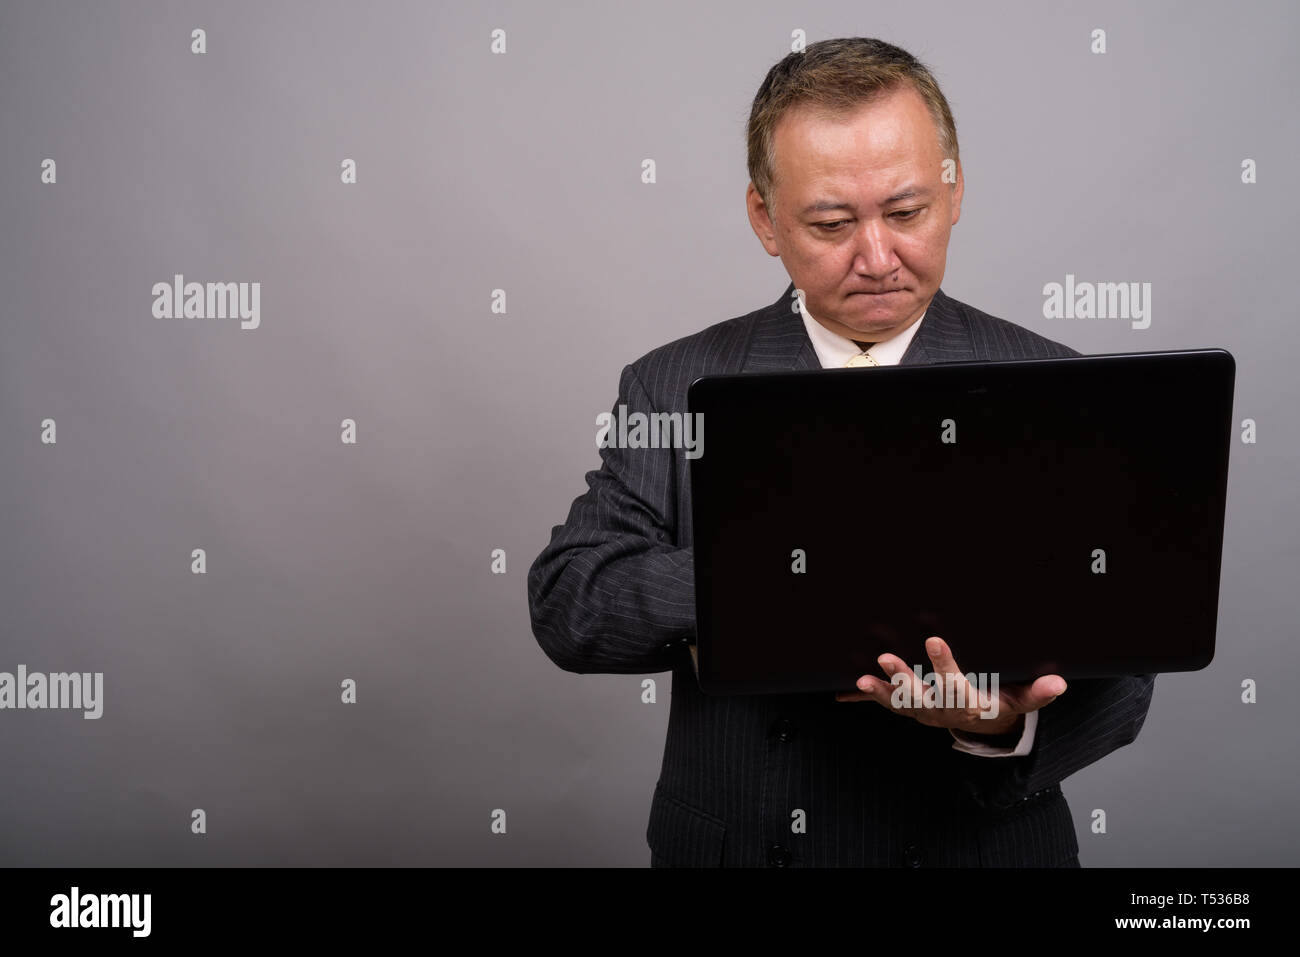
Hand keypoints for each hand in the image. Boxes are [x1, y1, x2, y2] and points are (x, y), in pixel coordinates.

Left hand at [834, 636, 1066, 735]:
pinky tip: (843, 692)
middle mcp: (941, 710)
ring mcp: (922, 711)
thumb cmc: (1000, 702)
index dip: (943, 664)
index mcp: (968, 704)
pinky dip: (865, 698)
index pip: (955, 684)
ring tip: (861, 679)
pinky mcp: (909, 708)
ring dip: (879, 691)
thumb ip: (1037, 693)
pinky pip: (885, 704)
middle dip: (902, 679)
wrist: (982, 723)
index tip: (933, 640)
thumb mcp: (1021, 700)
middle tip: (886, 658)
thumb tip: (1060, 683)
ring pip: (898, 702)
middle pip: (919, 697)